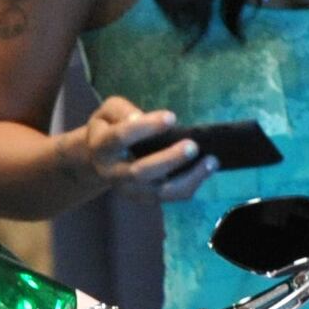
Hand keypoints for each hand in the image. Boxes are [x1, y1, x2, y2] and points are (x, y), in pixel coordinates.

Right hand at [71, 97, 212, 200]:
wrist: (98, 159)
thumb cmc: (110, 128)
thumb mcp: (108, 112)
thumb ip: (121, 111)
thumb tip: (140, 117)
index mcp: (102, 147)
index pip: (120, 138)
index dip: (145, 127)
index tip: (171, 117)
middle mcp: (113, 173)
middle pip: (140, 172)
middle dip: (169, 160)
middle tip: (193, 145)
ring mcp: (129, 189)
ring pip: (158, 191)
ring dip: (188, 178)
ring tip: (211, 161)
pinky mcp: (144, 197)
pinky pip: (170, 197)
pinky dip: (191, 185)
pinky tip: (207, 169)